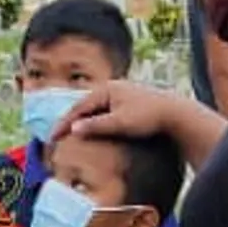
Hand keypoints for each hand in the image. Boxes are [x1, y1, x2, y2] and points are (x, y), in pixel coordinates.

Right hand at [59, 80, 186, 147]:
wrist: (176, 114)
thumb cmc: (148, 117)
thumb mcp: (120, 123)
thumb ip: (97, 126)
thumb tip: (73, 129)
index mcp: (107, 89)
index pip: (78, 108)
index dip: (64, 123)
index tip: (52, 138)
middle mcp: (111, 88)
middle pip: (84, 107)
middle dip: (69, 121)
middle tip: (55, 136)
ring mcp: (120, 94)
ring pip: (94, 109)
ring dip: (81, 121)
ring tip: (69, 135)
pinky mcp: (127, 102)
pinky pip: (104, 112)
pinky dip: (94, 121)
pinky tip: (92, 130)